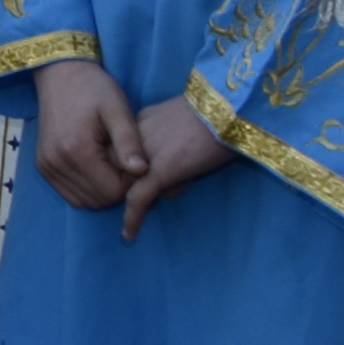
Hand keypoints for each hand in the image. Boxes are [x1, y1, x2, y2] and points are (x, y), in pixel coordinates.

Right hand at [30, 57, 146, 214]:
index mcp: (76, 151)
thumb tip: (142, 171)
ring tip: (108, 160)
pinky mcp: (43, 167)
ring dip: (101, 188)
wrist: (60, 73)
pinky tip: (94, 164)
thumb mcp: (118, 110)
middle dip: (116, 186)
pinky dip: (86, 187)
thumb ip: (129, 142)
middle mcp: (56, 164)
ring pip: (85, 201)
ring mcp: (46, 167)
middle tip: (122, 158)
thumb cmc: (94, 89)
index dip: (130, 180)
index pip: (114, 192)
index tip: (132, 157)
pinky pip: (70, 194)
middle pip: (99, 200)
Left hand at [120, 94, 229, 238]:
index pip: (116, 154)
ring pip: (126, 184)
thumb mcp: (181, 133)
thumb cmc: (215, 118)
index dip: (122, 173)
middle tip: (140, 205)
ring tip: (134, 222)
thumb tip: (167, 190)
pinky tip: (129, 235)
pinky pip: (138, 200)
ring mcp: (145, 155)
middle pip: (115, 170)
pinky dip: (132, 218)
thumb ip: (169, 156)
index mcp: (136, 123)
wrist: (229, 109)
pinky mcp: (160, 171)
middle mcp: (133, 138)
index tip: (126, 186)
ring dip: (133, 204)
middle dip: (126, 188)